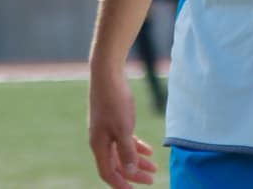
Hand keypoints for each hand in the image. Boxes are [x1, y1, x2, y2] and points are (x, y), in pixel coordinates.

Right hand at [88, 67, 157, 187]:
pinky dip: (136, 146)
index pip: (108, 172)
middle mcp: (100, 140)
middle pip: (117, 164)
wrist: (107, 74)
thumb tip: (131, 171)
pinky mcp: (113, 121)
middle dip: (134, 173)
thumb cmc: (114, 101)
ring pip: (122, 152)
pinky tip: (149, 150)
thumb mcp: (123, 128)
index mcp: (98, 145)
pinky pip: (124, 140)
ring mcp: (106, 130)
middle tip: (152, 180)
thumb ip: (127, 151)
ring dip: (137, 160)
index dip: (121, 183)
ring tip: (154, 167)